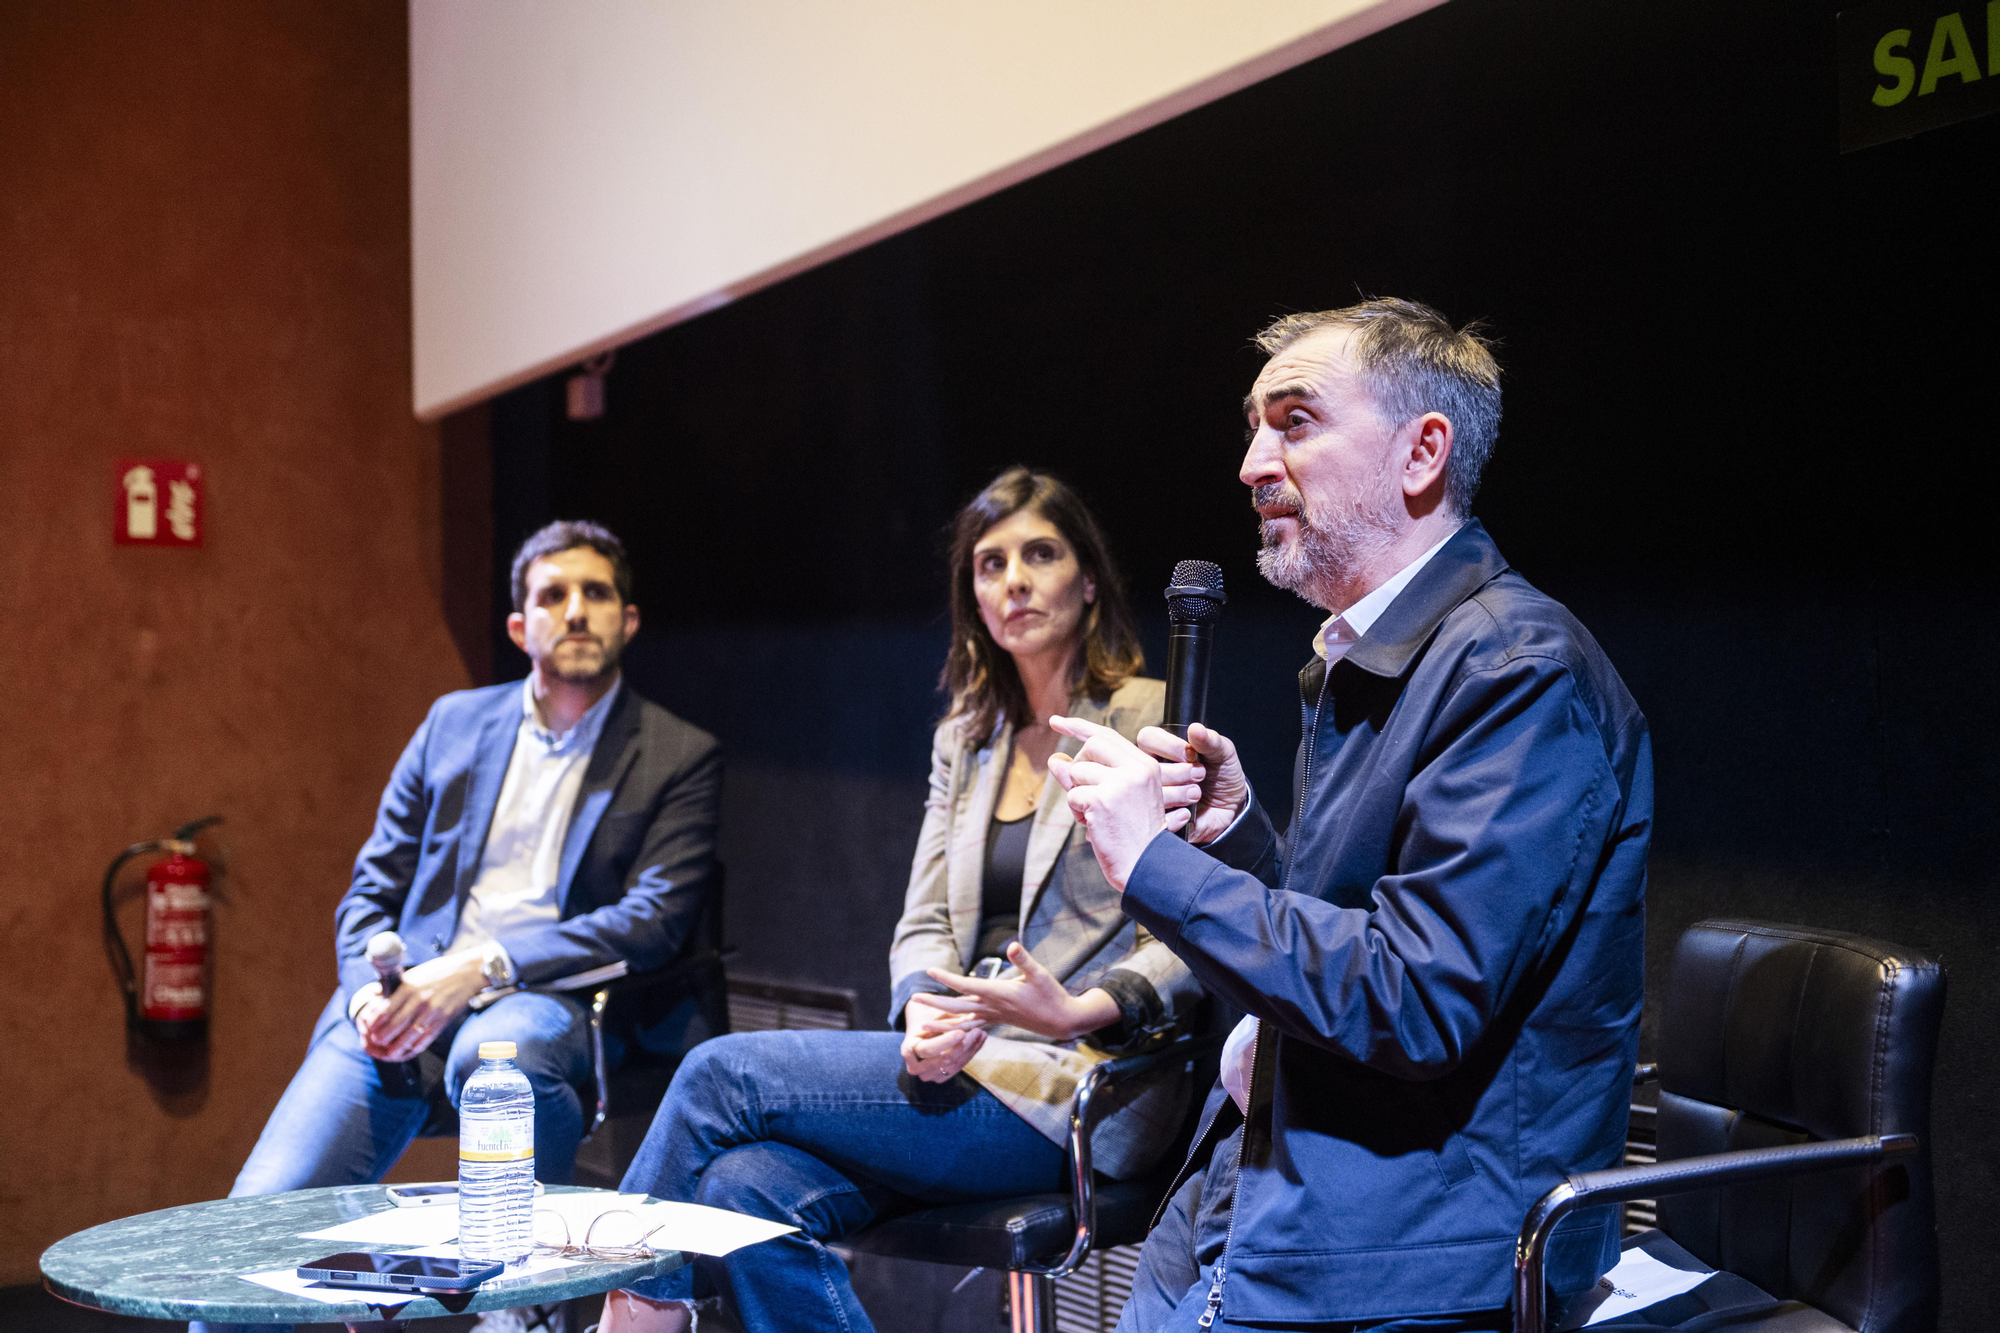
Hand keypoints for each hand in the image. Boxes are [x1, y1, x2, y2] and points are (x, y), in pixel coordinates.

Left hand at [355, 950, 488, 1060]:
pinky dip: (417, 1046)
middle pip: (395, 1024)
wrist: (468, 972)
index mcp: (409, 987)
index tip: (367, 1027)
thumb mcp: (416, 974)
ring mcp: (432, 1010)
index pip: (386, 1008)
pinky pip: (427, 1037)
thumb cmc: (440, 971)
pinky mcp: (444, 1019)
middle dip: (383, 1036)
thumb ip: (399, 987)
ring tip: (389, 1052)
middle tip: (375, 1042)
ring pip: (410, 1034)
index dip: (374, 1021)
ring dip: (397, 1046)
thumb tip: (377, 996)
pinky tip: (410, 1049)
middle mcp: (419, 999)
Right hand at [900, 993, 986, 1082]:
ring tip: (981, 1033)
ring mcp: (928, 1075)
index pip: (929, 1049)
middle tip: (978, 1030)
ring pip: (954, 1065)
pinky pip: (958, 1068)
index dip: (946, 1041)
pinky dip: (970, 1054)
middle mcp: (915, 1067)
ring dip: (970, 1049)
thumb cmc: (926, 1018)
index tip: (962, 1032)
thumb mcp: (932, 1014)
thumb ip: (948, 1017)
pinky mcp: (940, 1078)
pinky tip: (980, 1041)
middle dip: (964, 1045)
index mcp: (908, 1050)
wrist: (921, 1029)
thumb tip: (969, 1017)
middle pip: (944, 1059)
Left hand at [923, 941, 1119, 1041]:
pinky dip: (959, 1028)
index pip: (966, 985)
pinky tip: (949, 1029)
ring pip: (962, 1021)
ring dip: (942, 1022)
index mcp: (998, 993)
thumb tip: (1012, 945)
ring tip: (923, 1023)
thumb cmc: (1051, 995)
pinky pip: (973, 1026)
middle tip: (914, 999)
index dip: (947, 978)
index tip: (930, 971)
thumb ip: (1023, 960)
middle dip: (935, 1003)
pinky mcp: (998, 1020)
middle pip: (957, 1007)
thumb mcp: (1040, 974)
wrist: (1062, 1020)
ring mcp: (995, 1016)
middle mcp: (992, 1007)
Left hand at [1045, 715, 1193, 889]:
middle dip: (1080, 769)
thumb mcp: (1117, 798)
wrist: (1148, 866)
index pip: (1107, 735)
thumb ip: (1088, 775)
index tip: (1055, 721)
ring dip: (1079, 797)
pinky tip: (1096, 825)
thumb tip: (1055, 759)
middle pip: (1090, 747)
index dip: (1079, 726)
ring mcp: (1120, 782)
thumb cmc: (1134, 835)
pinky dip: (1078, 813)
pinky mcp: (1103, 799)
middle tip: (1088, 793)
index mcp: (1146, 765)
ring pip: (1078, 773)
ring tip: (1098, 816)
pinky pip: (1073, 796)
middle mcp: (1136, 768)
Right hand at [1134, 722, 1247, 844]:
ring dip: (1178, 793)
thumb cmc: (1223, 776)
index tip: (1191, 754)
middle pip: (1145, 765)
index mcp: (1163, 749)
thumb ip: (1211, 740)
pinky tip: (1188, 813)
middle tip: (1199, 775)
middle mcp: (1151, 770)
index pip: (1148, 738)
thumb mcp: (1224, 754)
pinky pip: (1153, 816)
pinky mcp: (1154, 818)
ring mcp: (1150, 794)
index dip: (1168, 745)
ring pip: (1148, 791)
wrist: (1231, 811)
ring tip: (1196, 794)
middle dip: (1177, 771)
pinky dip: (1175, 815)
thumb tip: (1196, 728)